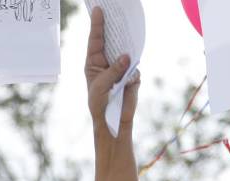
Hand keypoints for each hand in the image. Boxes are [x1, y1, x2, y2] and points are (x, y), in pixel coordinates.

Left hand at [84, 7, 140, 131]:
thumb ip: (113, 70)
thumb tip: (127, 56)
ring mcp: (121, 68)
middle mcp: (107, 62)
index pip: (96, 40)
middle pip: (112, 41)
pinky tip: (129, 78)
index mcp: (94, 63)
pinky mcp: (132, 76)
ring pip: (126, 53)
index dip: (97, 25)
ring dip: (126, 48)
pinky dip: (133, 71)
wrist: (113, 121)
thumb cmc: (100, 103)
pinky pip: (135, 68)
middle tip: (115, 13)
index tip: (98, 10)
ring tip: (127, 39)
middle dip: (114, 28)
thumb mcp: (101, 86)